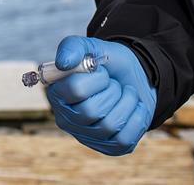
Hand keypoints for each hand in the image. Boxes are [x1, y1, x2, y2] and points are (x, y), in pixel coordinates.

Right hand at [46, 36, 156, 155]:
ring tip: (126, 93)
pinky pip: (125, 139)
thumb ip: (73, 47)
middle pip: (91, 111)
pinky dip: (136, 118)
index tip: (102, 71)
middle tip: (115, 84)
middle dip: (112, 91)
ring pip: (110, 125)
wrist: (132, 78)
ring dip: (126, 102)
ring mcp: (88, 136)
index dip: (96, 78)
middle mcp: (67, 119)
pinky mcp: (109, 148)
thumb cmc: (107, 64)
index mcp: (57, 94)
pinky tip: (134, 107)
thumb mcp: (91, 47)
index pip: (75, 89)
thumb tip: (62, 63)